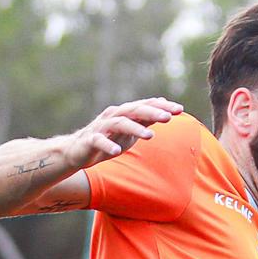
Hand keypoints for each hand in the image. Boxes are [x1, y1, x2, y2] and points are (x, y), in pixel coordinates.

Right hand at [67, 98, 182, 167]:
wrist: (78, 151)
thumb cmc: (108, 140)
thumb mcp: (130, 131)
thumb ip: (145, 120)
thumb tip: (164, 109)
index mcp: (125, 113)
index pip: (146, 106)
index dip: (162, 107)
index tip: (180, 109)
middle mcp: (114, 116)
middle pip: (135, 110)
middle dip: (152, 112)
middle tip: (168, 117)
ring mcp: (102, 127)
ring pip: (120, 123)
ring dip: (135, 128)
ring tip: (150, 136)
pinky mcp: (90, 139)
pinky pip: (99, 141)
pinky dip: (108, 145)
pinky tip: (117, 152)